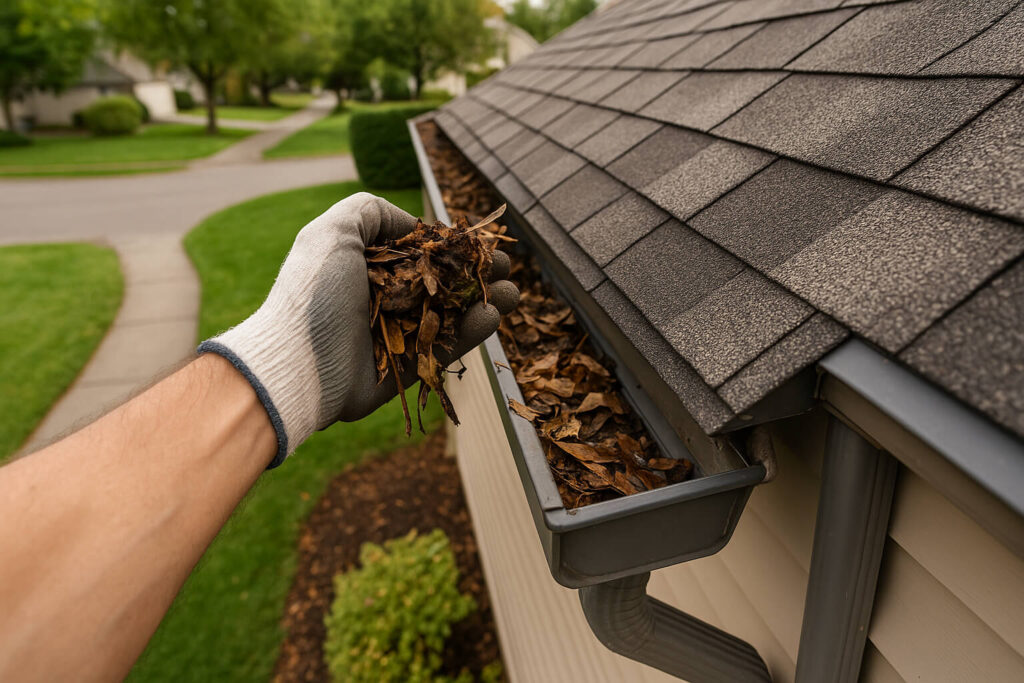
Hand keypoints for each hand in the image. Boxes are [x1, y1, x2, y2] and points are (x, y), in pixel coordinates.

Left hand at [199, 192, 518, 467]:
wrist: (297, 365)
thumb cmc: (313, 295)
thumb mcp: (332, 231)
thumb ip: (370, 210)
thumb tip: (412, 223)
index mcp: (365, 268)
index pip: (418, 252)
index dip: (451, 247)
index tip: (479, 243)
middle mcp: (382, 299)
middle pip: (440, 283)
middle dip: (475, 274)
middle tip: (502, 268)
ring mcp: (395, 335)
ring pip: (448, 315)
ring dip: (482, 302)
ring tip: (511, 293)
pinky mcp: (405, 369)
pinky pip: (444, 348)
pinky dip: (470, 333)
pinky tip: (491, 316)